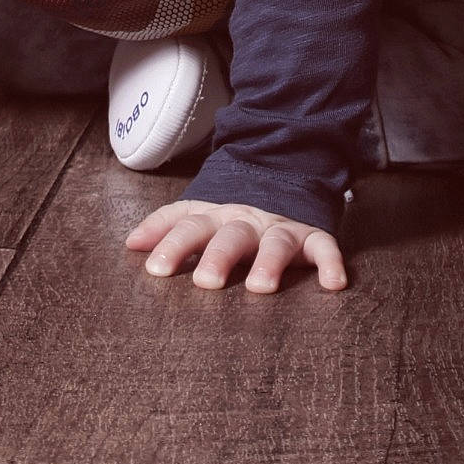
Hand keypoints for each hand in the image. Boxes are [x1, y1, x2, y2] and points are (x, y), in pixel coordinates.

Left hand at [125, 199, 346, 294]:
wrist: (281, 175)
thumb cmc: (230, 213)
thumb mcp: (198, 214)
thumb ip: (166, 226)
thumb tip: (130, 244)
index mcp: (215, 216)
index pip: (189, 226)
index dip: (172, 244)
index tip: (155, 269)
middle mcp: (246, 220)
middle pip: (231, 234)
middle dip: (218, 256)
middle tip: (206, 282)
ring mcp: (280, 226)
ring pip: (275, 241)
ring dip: (269, 262)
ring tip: (260, 288)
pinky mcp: (312, 235)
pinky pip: (325, 247)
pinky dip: (331, 263)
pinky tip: (334, 284)